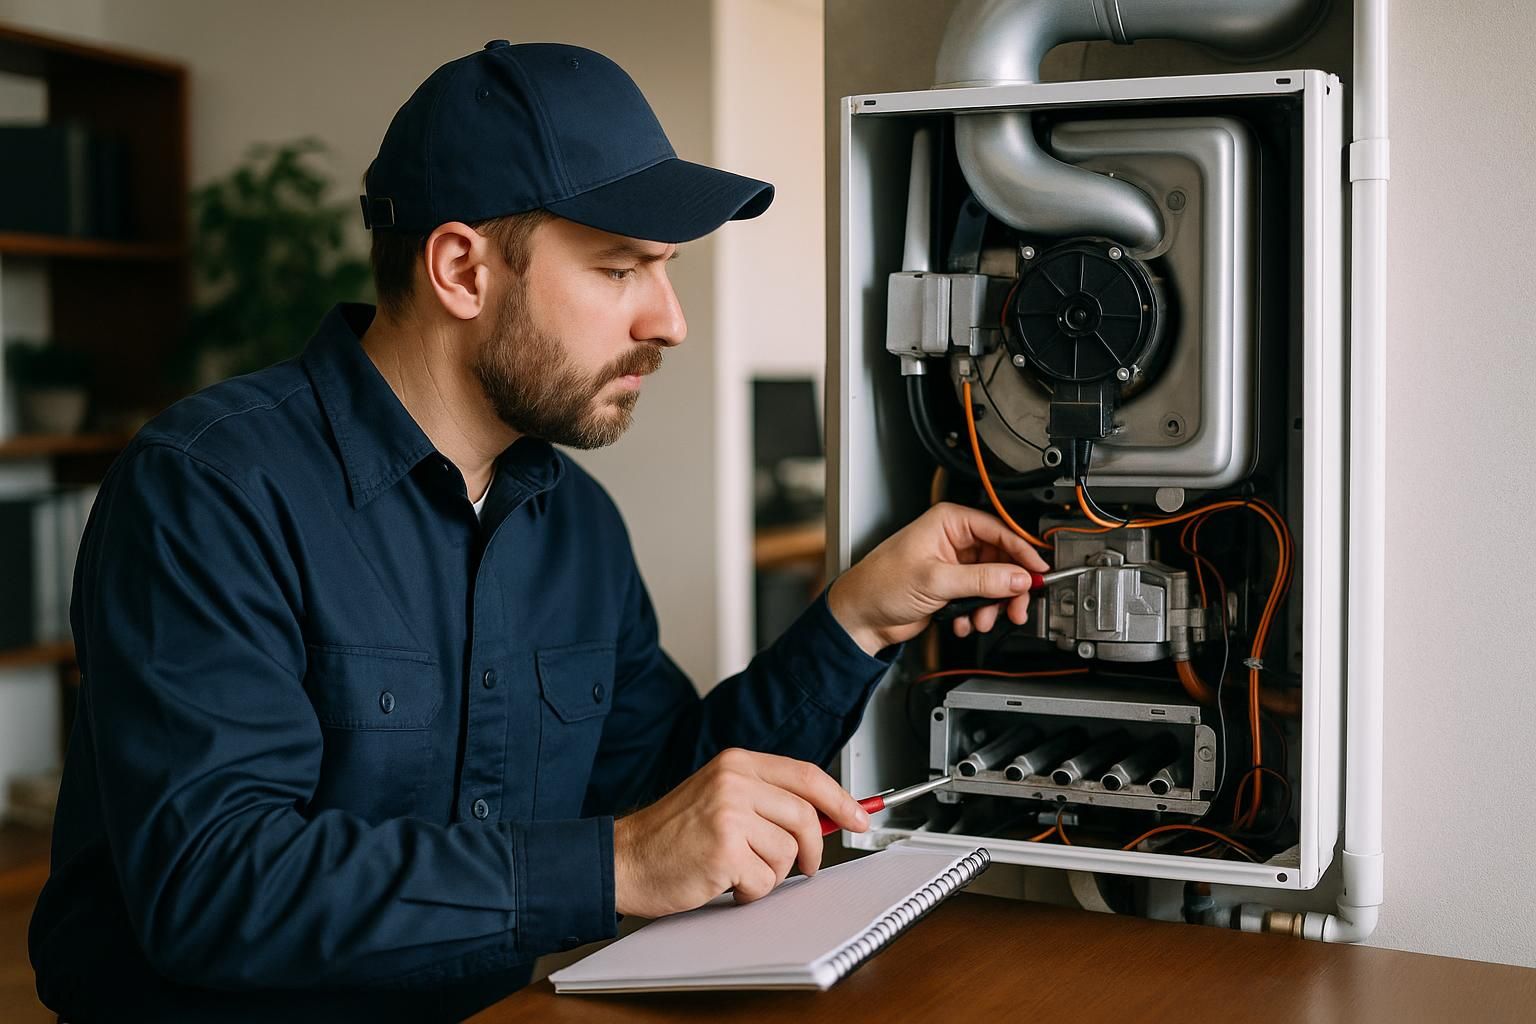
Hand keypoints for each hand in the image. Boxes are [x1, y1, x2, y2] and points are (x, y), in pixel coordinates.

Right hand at [612, 748, 869, 917]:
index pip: (806, 775)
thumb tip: (824, 816)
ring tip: (739, 870)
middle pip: (805, 817)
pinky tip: (725, 882)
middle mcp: (734, 782)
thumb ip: (766, 799)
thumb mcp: (719, 797)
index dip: (840, 799)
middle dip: (811, 850)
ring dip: (771, 874)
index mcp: (736, 763)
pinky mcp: (724, 850)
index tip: (859, 817)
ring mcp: (729, 814)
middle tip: (805, 867)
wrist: (624, 859)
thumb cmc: (671, 835)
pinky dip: (751, 892)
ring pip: (787, 853)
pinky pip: (765, 880)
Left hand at [827, 502, 1050, 653]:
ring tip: (981, 619)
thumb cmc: (880, 584)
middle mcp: (954, 540)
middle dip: (1008, 587)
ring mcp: (955, 565)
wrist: (861, 616)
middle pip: (1002, 560)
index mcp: (949, 522)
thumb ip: (981, 580)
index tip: (1038, 572)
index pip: (1000, 531)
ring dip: (992, 605)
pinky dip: (978, 613)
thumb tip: (1018, 577)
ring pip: (994, 583)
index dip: (1022, 552)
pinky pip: (981, 598)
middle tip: (1016, 606)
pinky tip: (962, 622)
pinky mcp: (953, 587)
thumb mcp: (936, 579)